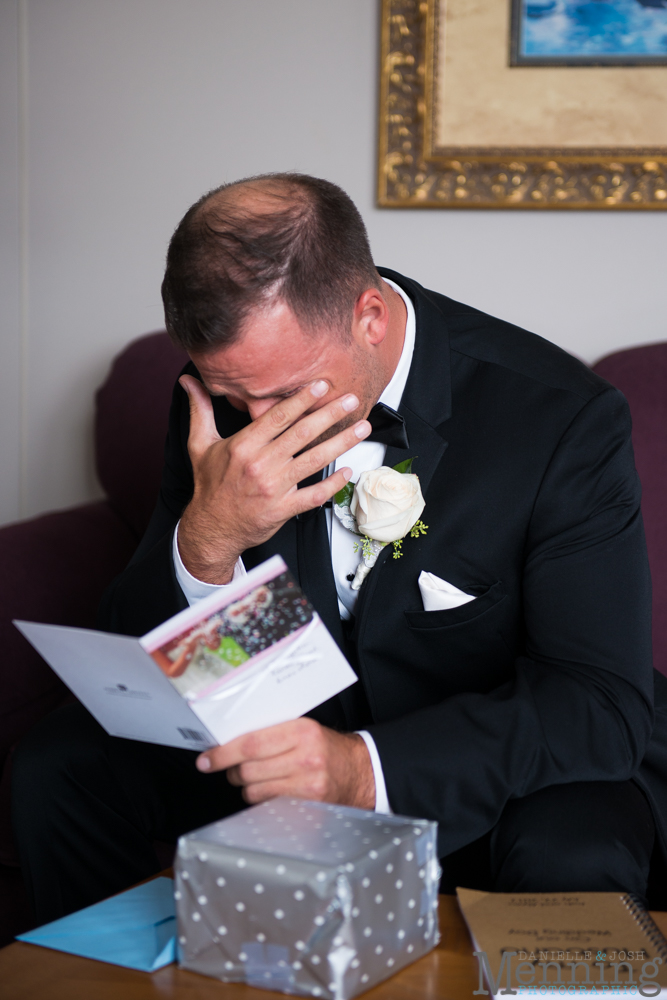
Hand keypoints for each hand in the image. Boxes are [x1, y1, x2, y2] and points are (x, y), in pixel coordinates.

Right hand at [177, 378, 370, 582]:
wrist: (210, 528)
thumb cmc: (209, 485)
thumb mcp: (199, 444)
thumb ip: (199, 410)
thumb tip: (189, 381)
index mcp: (243, 446)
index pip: (278, 416)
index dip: (302, 399)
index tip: (322, 385)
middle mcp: (260, 464)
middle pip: (302, 434)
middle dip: (330, 414)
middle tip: (351, 400)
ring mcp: (274, 487)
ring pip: (314, 461)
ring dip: (341, 443)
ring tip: (361, 428)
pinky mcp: (283, 508)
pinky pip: (313, 495)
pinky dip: (332, 484)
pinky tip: (347, 471)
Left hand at [195, 718, 375, 809]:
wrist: (360, 771)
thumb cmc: (326, 748)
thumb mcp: (303, 730)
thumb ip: (271, 733)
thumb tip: (228, 742)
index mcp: (301, 731)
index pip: (251, 743)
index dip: (223, 754)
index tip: (206, 760)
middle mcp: (305, 757)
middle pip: (248, 769)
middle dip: (232, 771)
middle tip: (232, 768)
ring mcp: (308, 784)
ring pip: (254, 789)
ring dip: (246, 786)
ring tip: (257, 778)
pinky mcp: (309, 805)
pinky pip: (268, 804)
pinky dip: (261, 799)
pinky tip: (271, 790)